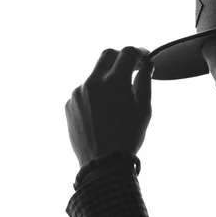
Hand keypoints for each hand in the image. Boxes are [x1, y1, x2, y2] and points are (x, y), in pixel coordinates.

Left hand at [65, 46, 153, 168]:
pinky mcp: (69, 104)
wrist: (103, 163)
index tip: (144, 58)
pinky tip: (105, 112)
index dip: (139, 52)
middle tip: (132, 67)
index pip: (127, 53)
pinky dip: (96, 94)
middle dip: (121, 57)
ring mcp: (78, 93)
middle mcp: (92, 82)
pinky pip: (85, 91)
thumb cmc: (129, 136)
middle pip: (107, 55)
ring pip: (95, 75)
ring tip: (119, 99)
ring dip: (108, 79)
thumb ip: (145, 81)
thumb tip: (146, 65)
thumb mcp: (144, 108)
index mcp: (114, 81)